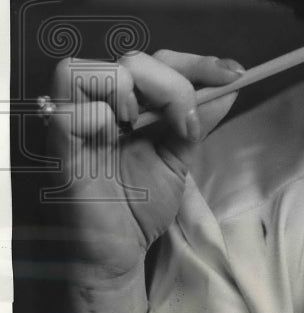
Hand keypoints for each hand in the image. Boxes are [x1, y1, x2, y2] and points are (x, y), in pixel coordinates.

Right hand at [47, 49, 242, 312]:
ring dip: (126, 92)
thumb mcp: (180, 157)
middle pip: (133, 60)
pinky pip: (70, 112)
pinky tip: (109, 140)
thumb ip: (198, 119)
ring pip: (93, 71)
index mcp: (127, 101)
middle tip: (184, 122)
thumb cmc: (141, 204)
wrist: (120, 252)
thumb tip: (231, 85)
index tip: (236, 75)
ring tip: (134, 127)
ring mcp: (74, 122)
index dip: (198, 63)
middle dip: (172, 84)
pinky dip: (97, 119)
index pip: (159, 61)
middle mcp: (98, 104)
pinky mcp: (59, 148)